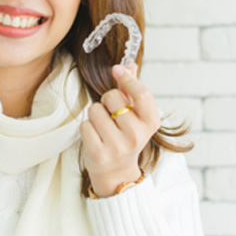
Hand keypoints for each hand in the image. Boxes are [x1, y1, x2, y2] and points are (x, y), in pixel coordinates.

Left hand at [79, 63, 160, 196]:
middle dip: (107, 100)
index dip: (128, 79)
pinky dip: (87, 127)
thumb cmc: (125, 136)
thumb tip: (129, 64)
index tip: (117, 69)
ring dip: (95, 115)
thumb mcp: (135, 115)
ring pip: (95, 110)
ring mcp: (117, 146)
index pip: (142, 94)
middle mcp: (136, 136)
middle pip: (112, 97)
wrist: (117, 172)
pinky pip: (84, 125)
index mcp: (150, 123)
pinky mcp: (98, 154)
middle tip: (111, 114)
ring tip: (103, 127)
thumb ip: (132, 89)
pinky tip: (95, 137)